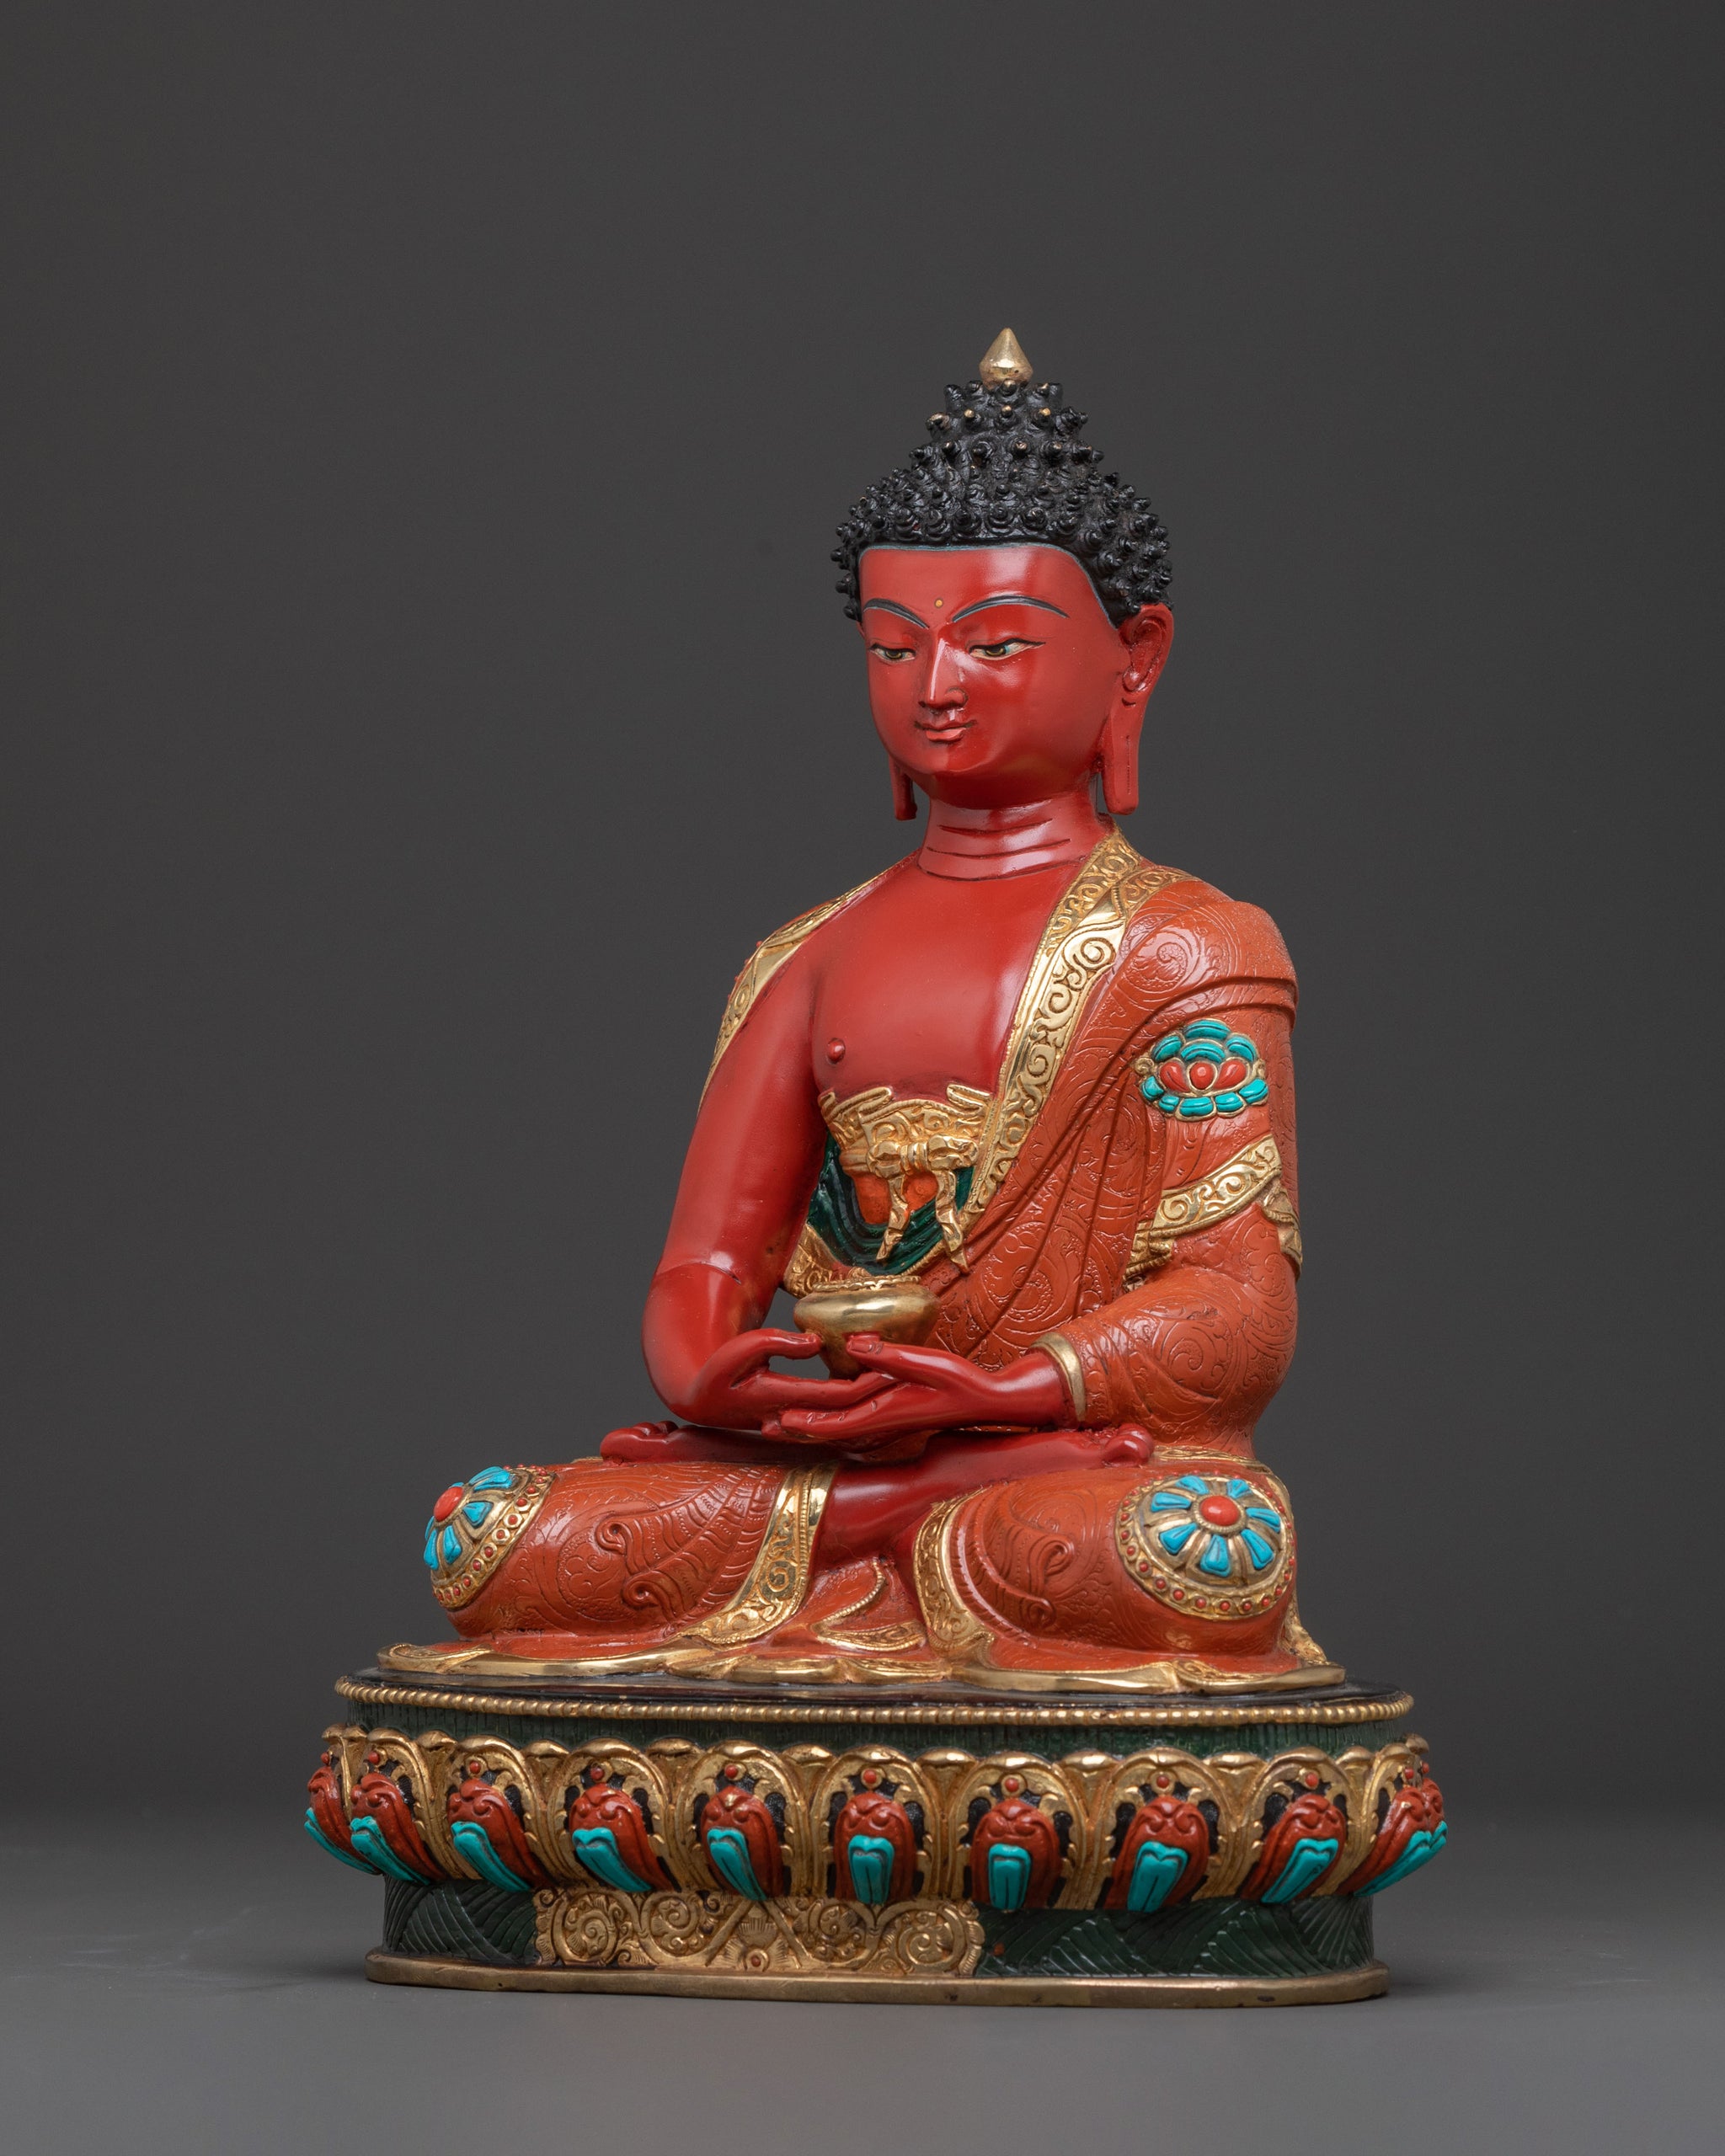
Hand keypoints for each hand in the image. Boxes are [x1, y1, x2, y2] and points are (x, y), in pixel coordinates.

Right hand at [675, 1327, 890, 1433]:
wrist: (701, 1401)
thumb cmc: (718, 1372)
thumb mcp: (740, 1350)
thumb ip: (777, 1343)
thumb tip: (817, 1341)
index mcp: (781, 1398)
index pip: (836, 1395)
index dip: (867, 1383)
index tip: (894, 1367)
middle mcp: (795, 1418)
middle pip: (850, 1410)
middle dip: (880, 1395)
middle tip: (914, 1377)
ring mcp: (799, 1424)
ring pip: (846, 1420)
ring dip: (874, 1406)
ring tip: (904, 1387)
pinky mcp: (801, 1423)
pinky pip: (837, 1421)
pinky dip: (860, 1414)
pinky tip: (879, 1400)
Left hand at [768, 1336, 1068, 1452]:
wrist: (989, 1402)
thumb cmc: (963, 1382)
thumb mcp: (930, 1363)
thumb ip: (891, 1356)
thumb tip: (853, 1342)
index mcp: (888, 1411)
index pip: (838, 1421)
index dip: (807, 1422)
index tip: (780, 1420)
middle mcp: (883, 1422)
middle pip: (831, 1431)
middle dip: (799, 1430)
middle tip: (764, 1428)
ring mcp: (888, 1422)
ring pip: (840, 1429)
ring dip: (811, 1428)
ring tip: (781, 1426)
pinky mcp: (894, 1417)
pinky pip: (855, 1425)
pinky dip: (832, 1424)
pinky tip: (822, 1421)